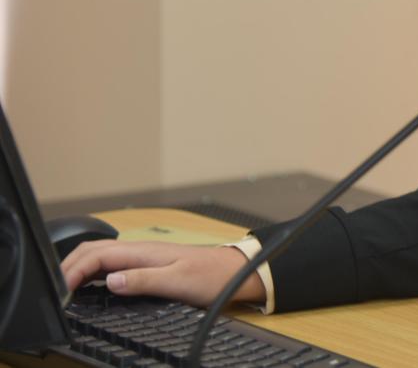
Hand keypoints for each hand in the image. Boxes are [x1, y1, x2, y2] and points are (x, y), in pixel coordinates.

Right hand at [60, 241, 265, 306]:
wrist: (237, 273)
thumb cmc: (212, 276)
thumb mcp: (177, 281)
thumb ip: (143, 281)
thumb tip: (111, 281)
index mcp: (142, 252)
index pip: (96, 254)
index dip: (73, 270)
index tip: (61, 292)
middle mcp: (140, 251)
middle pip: (93, 251)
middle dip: (68, 267)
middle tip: (55, 291)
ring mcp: (143, 257)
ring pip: (101, 257)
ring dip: (79, 268)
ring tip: (65, 289)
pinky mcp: (149, 266)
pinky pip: (113, 265)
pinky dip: (94, 273)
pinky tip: (91, 286)